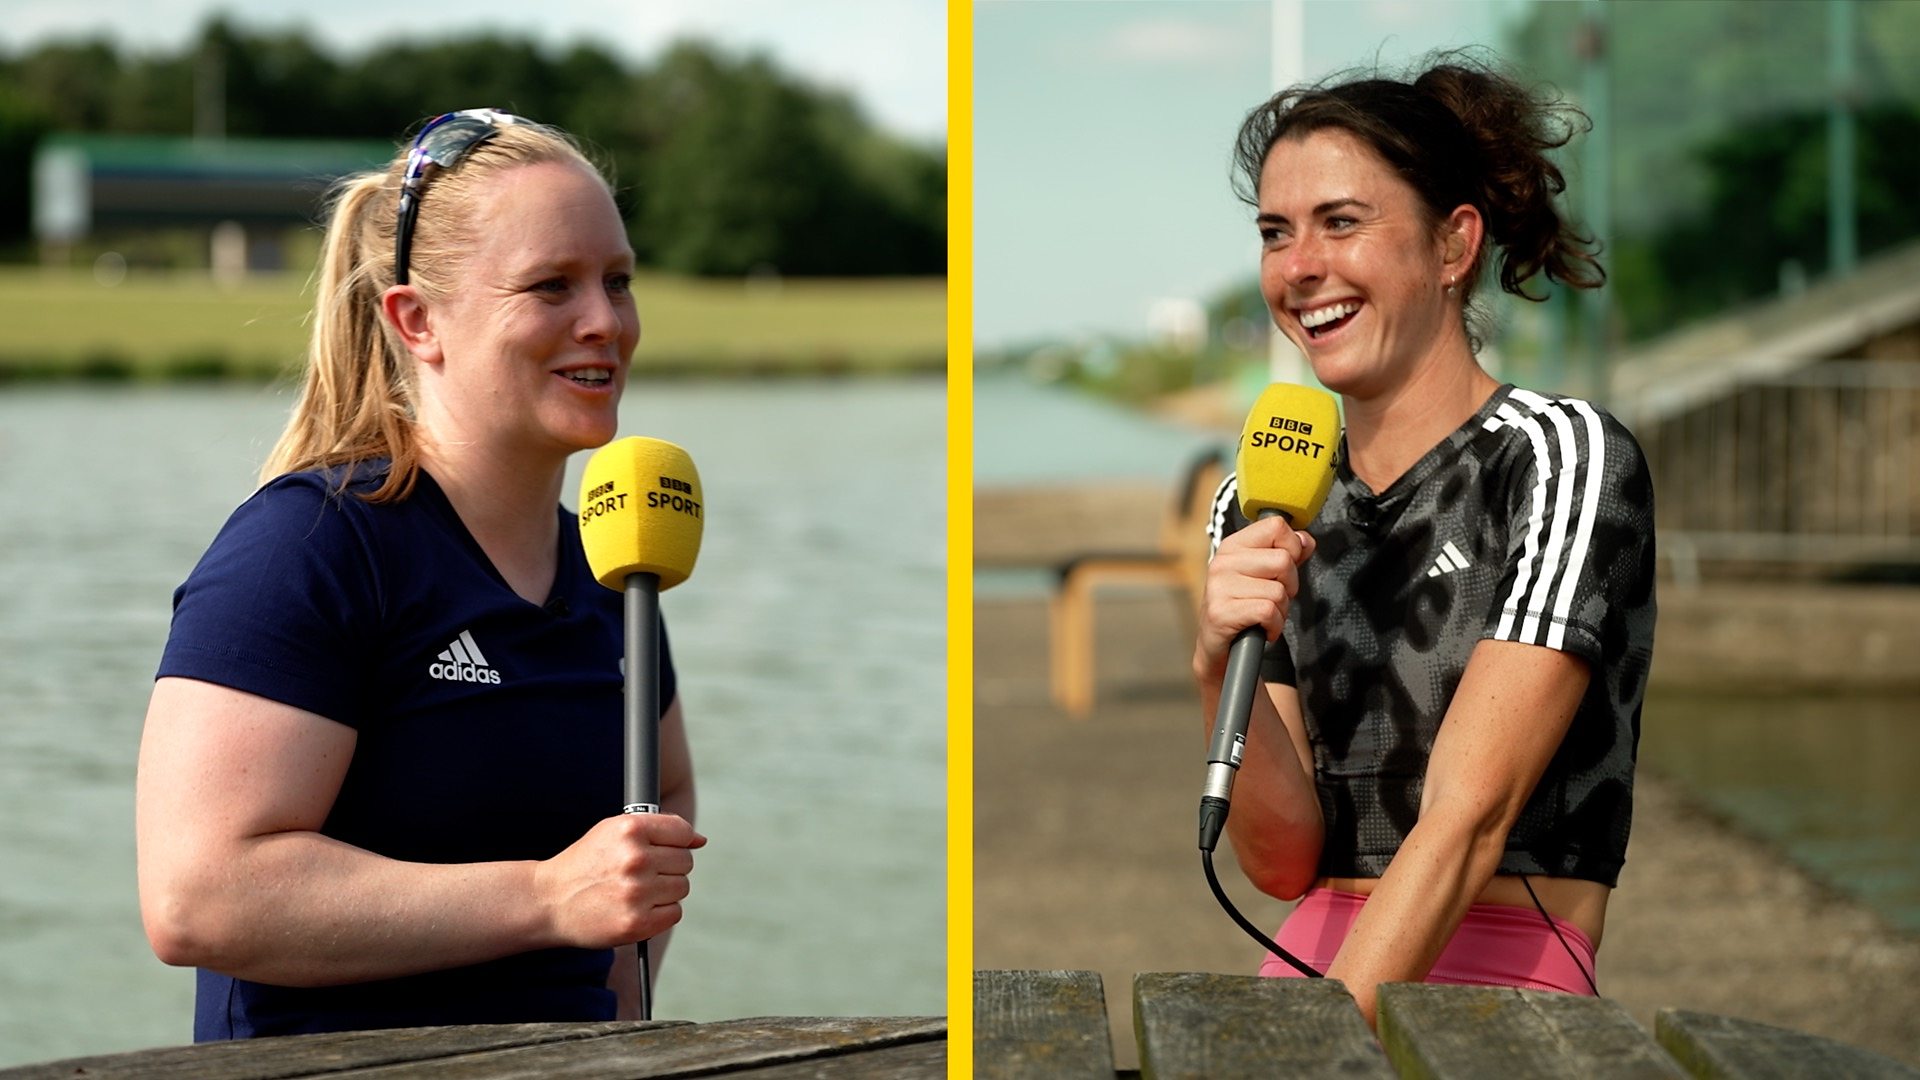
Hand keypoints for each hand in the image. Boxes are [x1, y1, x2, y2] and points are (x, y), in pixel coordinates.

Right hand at [535, 813, 706, 948]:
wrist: (549, 902)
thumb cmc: (586, 863)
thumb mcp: (612, 832)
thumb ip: (657, 828)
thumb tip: (700, 840)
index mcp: (629, 829)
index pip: (683, 832)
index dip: (677, 841)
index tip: (664, 848)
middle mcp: (635, 859)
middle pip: (686, 861)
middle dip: (668, 866)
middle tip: (640, 873)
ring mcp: (636, 893)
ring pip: (682, 888)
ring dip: (664, 891)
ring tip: (634, 891)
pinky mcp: (636, 924)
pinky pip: (674, 913)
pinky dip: (660, 913)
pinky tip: (636, 908)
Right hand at [1195, 516, 1315, 679]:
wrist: (1219, 645)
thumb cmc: (1244, 607)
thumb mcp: (1265, 575)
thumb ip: (1288, 554)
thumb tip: (1305, 540)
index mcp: (1233, 545)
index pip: (1276, 526)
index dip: (1291, 547)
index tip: (1283, 568)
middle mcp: (1223, 561)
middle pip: (1283, 560)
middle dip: (1289, 585)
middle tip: (1273, 598)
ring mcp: (1219, 586)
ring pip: (1278, 590)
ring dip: (1281, 610)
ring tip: (1264, 615)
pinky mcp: (1221, 612)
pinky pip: (1268, 612)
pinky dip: (1274, 625)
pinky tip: (1262, 627)